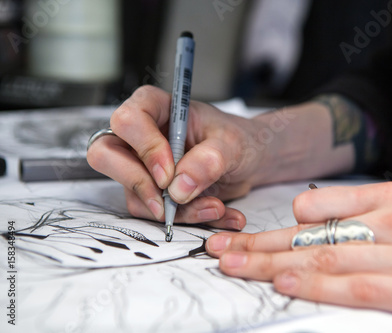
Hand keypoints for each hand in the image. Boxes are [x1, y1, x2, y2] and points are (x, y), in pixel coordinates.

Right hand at [87, 85, 265, 228]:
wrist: (251, 162)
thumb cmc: (239, 140)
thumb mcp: (232, 145)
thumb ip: (209, 159)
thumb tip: (179, 186)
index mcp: (157, 109)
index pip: (128, 121)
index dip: (144, 148)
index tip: (169, 173)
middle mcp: (142, 137)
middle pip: (105, 155)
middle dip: (138, 183)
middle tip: (169, 200)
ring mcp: (143, 166)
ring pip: (133, 194)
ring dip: (174, 210)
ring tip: (215, 207)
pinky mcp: (153, 192)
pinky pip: (154, 213)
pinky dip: (186, 219)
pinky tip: (216, 212)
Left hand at [206, 182, 391, 329]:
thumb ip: (373, 206)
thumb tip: (319, 214)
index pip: (318, 210)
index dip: (276, 225)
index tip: (244, 235)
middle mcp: (391, 222)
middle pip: (309, 234)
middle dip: (258, 244)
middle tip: (218, 250)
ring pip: (324, 257)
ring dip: (273, 263)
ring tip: (233, 267)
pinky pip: (358, 286)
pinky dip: (318, 285)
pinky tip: (286, 284)